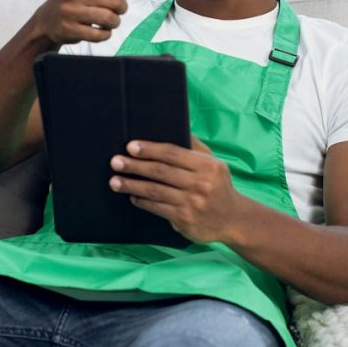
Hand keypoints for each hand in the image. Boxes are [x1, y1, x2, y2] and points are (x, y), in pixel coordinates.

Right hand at [30, 0, 129, 46]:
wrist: (48, 19)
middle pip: (116, 2)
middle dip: (120, 8)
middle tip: (115, 8)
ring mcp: (69, 11)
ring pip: (109, 19)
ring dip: (114, 21)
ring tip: (108, 18)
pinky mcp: (69, 30)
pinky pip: (100, 35)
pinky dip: (104, 34)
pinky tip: (97, 28)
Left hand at [108, 136, 246, 243]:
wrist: (233, 220)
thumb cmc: (218, 186)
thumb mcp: (214, 163)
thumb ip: (195, 147)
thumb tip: (174, 127)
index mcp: (207, 166)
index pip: (172, 153)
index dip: (150, 149)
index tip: (130, 147)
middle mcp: (200, 184)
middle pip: (160, 171)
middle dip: (135, 166)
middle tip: (115, 161)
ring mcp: (192, 203)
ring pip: (155, 191)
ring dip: (132, 185)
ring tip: (115, 181)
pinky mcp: (184, 220)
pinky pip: (157, 208)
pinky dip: (142, 201)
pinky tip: (132, 196)